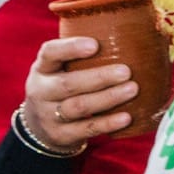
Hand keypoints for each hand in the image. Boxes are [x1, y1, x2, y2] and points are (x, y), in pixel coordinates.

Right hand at [22, 37, 136, 150]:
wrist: (40, 127)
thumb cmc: (62, 88)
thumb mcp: (61, 71)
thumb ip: (82, 57)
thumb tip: (131, 38)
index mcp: (42, 69)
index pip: (50, 53)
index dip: (70, 48)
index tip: (94, 44)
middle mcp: (41, 91)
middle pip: (68, 84)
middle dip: (99, 77)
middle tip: (126, 71)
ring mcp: (49, 115)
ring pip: (79, 107)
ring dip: (107, 98)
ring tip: (133, 89)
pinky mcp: (61, 135)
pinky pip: (86, 129)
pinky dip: (107, 123)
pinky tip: (127, 117)